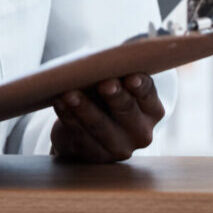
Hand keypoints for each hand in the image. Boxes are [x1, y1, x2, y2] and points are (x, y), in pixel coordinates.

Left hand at [49, 74, 163, 162]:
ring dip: (84, 108)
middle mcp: (141, 132)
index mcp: (152, 110)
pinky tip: (60, 103)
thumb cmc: (102, 97)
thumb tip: (108, 56)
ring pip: (100, 125)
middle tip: (103, 84)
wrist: (85, 129)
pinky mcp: (95, 156)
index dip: (140, 86)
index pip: (148, 95)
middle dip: (114, 96)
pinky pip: (79, 134)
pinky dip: (68, 116)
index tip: (131, 77)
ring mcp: (119, 148)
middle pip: (127, 110)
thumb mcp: (114, 84)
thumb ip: (116, 73)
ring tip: (70, 94)